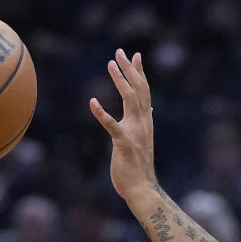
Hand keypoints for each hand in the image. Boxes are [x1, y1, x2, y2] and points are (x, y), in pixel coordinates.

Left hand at [89, 50, 155, 201]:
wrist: (142, 189)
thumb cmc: (138, 167)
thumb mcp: (142, 140)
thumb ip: (144, 122)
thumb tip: (148, 107)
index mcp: (145, 122)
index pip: (144, 92)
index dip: (139, 72)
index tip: (135, 55)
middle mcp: (143, 124)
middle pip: (138, 89)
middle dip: (130, 69)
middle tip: (119, 52)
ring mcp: (135, 133)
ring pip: (130, 100)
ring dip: (120, 80)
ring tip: (111, 64)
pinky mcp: (124, 144)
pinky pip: (112, 125)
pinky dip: (102, 113)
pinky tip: (92, 102)